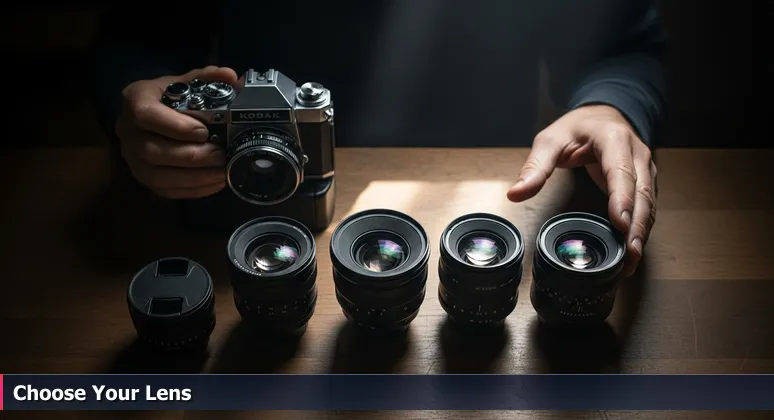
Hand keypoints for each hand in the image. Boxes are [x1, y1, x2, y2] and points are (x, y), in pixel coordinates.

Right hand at [115, 66, 238, 198]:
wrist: (145, 113)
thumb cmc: (166, 96)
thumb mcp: (182, 81)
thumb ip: (206, 78)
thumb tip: (231, 77)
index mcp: (134, 100)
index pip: (146, 114)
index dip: (176, 126)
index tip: (203, 131)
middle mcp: (127, 131)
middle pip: (153, 152)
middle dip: (192, 156)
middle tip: (220, 155)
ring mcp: (132, 158)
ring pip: (158, 176)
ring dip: (194, 178)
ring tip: (222, 172)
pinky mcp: (142, 178)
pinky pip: (165, 190)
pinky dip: (192, 190)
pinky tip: (214, 183)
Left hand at [507, 105, 656, 275]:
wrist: (603, 116)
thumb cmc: (577, 128)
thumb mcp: (550, 140)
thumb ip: (535, 167)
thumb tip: (516, 193)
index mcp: (613, 140)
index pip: (621, 172)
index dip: (622, 199)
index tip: (620, 223)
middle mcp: (636, 154)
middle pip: (641, 193)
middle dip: (636, 225)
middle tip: (629, 253)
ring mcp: (645, 169)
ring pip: (649, 204)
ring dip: (642, 232)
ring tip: (631, 260)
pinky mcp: (645, 182)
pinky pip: (647, 208)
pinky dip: (641, 229)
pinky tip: (632, 251)